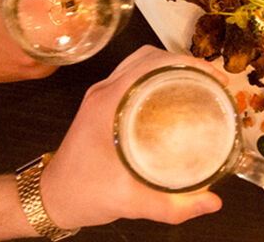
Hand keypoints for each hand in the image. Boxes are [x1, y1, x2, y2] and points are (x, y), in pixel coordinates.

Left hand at [38, 46, 225, 227]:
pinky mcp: (102, 104)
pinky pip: (133, 77)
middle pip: (148, 57)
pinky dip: (156, 77)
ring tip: (199, 83)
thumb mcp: (131, 203)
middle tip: (211, 81)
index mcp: (108, 104)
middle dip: (184, 63)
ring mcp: (101, 96)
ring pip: (140, 64)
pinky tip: (175, 96)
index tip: (211, 75)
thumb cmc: (82, 195)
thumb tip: (211, 202)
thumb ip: (173, 207)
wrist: (52, 199)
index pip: (151, 63)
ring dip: (170, 67)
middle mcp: (104, 93)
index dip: (186, 63)